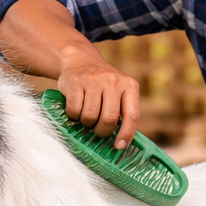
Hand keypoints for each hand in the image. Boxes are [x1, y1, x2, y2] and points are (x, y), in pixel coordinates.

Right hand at [0, 0, 140, 146]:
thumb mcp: (119, 92)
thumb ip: (123, 111)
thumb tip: (122, 142)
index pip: (132, 115)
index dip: (126, 134)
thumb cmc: (102, 85)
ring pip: (90, 117)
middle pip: (109, 119)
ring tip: (86, 117)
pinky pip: (74, 111)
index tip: (119, 146)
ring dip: (86, 124)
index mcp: (129, 86)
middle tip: (97, 130)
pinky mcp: (75, 82)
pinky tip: (75, 110)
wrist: (80, 60)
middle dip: (101, 131)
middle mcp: (113, 81)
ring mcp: (93, 80)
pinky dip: (73, 116)